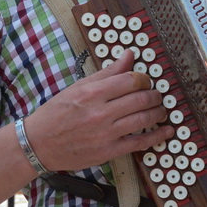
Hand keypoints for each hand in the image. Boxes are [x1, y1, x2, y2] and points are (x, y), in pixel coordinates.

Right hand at [21, 55, 171, 173]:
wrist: (39, 143)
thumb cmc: (57, 113)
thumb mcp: (79, 87)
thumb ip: (107, 72)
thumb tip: (129, 55)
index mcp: (92, 93)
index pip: (130, 80)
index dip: (144, 79)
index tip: (145, 81)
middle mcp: (100, 112)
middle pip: (141, 98)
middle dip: (155, 95)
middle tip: (157, 95)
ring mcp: (105, 133)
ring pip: (144, 119)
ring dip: (158, 112)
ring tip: (161, 109)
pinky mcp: (108, 151)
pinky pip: (139, 142)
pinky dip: (157, 136)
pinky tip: (167, 131)